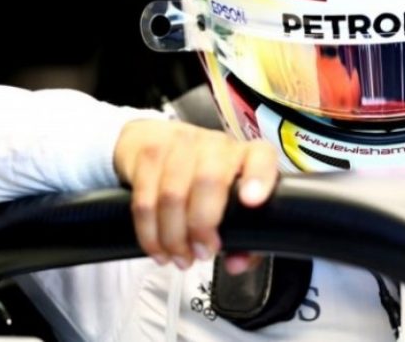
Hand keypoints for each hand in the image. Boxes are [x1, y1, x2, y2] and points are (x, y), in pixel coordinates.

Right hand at [114, 120, 277, 273]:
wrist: (156, 140)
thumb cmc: (205, 179)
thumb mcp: (231, 202)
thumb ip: (245, 239)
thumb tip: (237, 263)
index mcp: (247, 154)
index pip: (260, 156)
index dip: (258, 177)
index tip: (252, 201)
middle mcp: (216, 145)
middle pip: (208, 181)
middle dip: (202, 225)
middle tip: (202, 253)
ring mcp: (180, 144)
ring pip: (172, 194)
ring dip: (174, 236)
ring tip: (180, 257)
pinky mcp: (148, 155)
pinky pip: (144, 200)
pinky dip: (150, 233)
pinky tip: (159, 249)